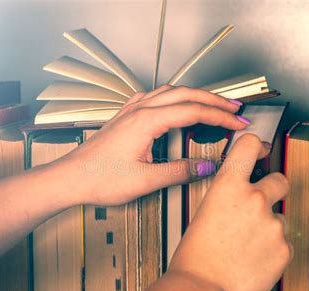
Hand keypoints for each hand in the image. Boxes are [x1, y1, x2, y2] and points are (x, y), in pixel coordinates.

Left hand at [50, 85, 248, 205]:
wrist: (70, 178)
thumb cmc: (99, 178)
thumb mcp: (145, 180)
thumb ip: (180, 171)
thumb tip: (206, 165)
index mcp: (147, 122)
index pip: (194, 111)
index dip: (220, 116)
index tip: (238, 123)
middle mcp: (139, 110)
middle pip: (186, 94)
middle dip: (214, 100)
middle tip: (235, 109)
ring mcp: (131, 111)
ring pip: (170, 92)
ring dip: (195, 96)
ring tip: (212, 103)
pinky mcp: (125, 117)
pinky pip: (153, 96)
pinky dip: (173, 97)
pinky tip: (173, 103)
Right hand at [167, 134, 291, 290]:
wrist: (204, 288)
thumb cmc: (196, 255)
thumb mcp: (204, 212)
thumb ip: (228, 198)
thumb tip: (239, 197)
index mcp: (229, 186)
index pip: (249, 146)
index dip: (256, 146)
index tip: (260, 148)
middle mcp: (255, 199)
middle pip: (279, 179)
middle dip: (273, 188)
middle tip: (261, 203)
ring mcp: (273, 223)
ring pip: (280, 217)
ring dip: (269, 226)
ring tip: (249, 244)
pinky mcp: (284, 248)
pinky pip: (283, 242)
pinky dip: (272, 249)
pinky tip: (254, 258)